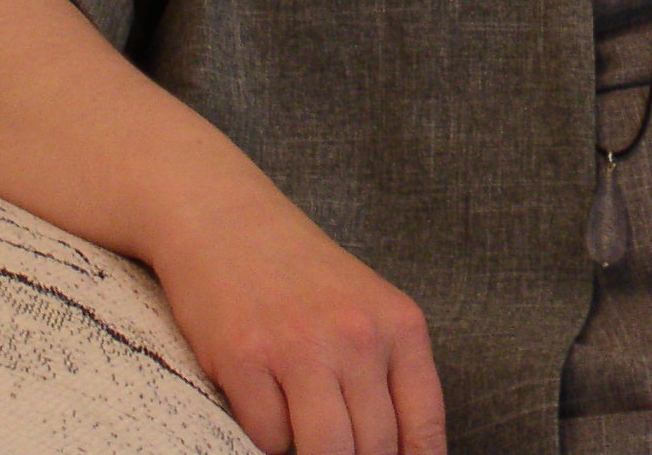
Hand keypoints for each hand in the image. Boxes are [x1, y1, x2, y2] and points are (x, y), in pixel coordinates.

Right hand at [144, 190, 446, 454]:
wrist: (227, 220)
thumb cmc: (299, 274)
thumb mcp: (365, 310)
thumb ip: (387, 374)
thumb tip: (401, 450)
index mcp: (400, 325)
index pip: (423, 427)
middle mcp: (358, 336)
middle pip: (374, 448)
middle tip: (338, 451)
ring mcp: (300, 347)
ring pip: (325, 453)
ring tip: (305, 439)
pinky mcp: (243, 358)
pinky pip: (266, 437)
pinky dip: (266, 438)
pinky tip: (265, 408)